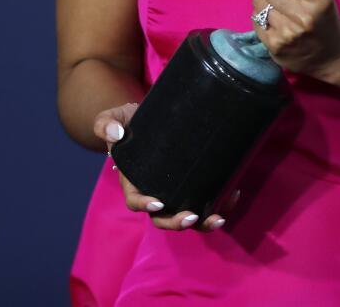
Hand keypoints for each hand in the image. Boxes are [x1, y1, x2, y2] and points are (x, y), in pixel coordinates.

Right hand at [92, 102, 233, 231]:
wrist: (150, 118)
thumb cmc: (128, 121)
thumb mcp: (114, 117)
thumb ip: (106, 124)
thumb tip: (115, 134)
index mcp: (133, 182)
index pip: (135, 200)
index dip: (144, 205)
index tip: (158, 203)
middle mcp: (155, 192)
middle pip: (162, 217)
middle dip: (176, 222)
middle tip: (191, 217)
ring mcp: (175, 191)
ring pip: (187, 216)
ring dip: (202, 222)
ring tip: (219, 218)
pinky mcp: (193, 184)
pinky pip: (206, 201)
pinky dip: (220, 203)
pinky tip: (233, 194)